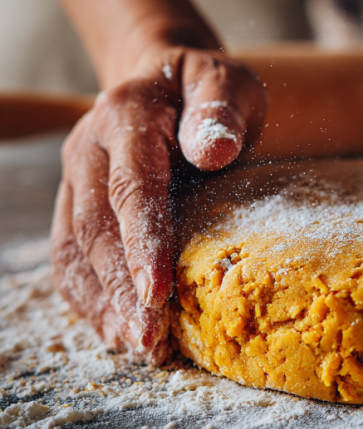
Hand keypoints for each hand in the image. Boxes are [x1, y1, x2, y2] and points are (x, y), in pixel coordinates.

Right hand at [50, 47, 264, 364]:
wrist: (167, 81)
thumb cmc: (206, 89)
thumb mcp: (226, 83)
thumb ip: (221, 109)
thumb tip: (215, 149)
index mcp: (126, 115)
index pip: (132, 187)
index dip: (143, 242)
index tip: (157, 293)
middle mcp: (87, 148)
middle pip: (96, 228)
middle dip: (122, 290)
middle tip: (151, 341)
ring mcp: (75, 178)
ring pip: (74, 251)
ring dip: (103, 304)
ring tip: (139, 347)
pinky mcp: (74, 204)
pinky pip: (70, 258)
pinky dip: (91, 299)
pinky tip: (119, 331)